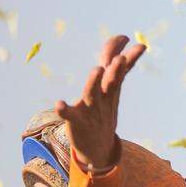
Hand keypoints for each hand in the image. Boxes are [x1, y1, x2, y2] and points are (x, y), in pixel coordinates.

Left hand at [55, 34, 145, 168]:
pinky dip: (65, 110)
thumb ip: (116, 69)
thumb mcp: (112, 91)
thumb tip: (122, 47)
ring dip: (94, 83)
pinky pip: (70, 115)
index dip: (119, 53)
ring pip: (92, 95)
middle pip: (110, 82)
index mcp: (110, 89)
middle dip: (115, 70)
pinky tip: (59, 105)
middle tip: (121, 58)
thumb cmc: (103, 113)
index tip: (126, 38)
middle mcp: (103, 98)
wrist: (98, 148)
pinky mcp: (77, 122)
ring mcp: (90, 110)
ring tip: (97, 69)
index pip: (118, 69)